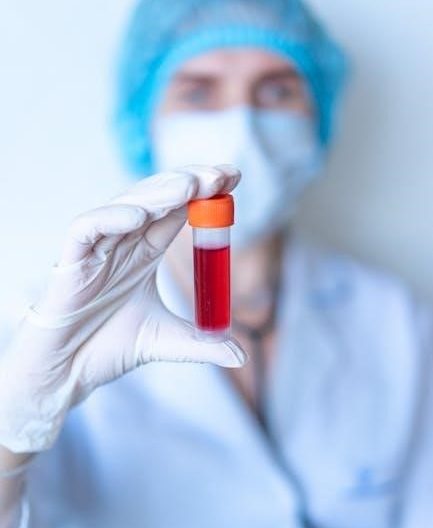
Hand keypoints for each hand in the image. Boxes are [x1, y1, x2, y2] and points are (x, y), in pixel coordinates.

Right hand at [0, 165, 246, 453]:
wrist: (67, 373)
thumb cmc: (109, 348)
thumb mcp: (165, 341)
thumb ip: (202, 344)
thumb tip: (241, 356)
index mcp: (145, 252)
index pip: (177, 211)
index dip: (203, 193)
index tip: (232, 180)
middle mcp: (124, 242)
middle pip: (156, 199)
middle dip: (189, 183)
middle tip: (220, 175)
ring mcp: (98, 249)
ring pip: (126, 206)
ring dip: (157, 194)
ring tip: (190, 186)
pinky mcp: (71, 261)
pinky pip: (87, 229)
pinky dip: (111, 219)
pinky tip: (140, 217)